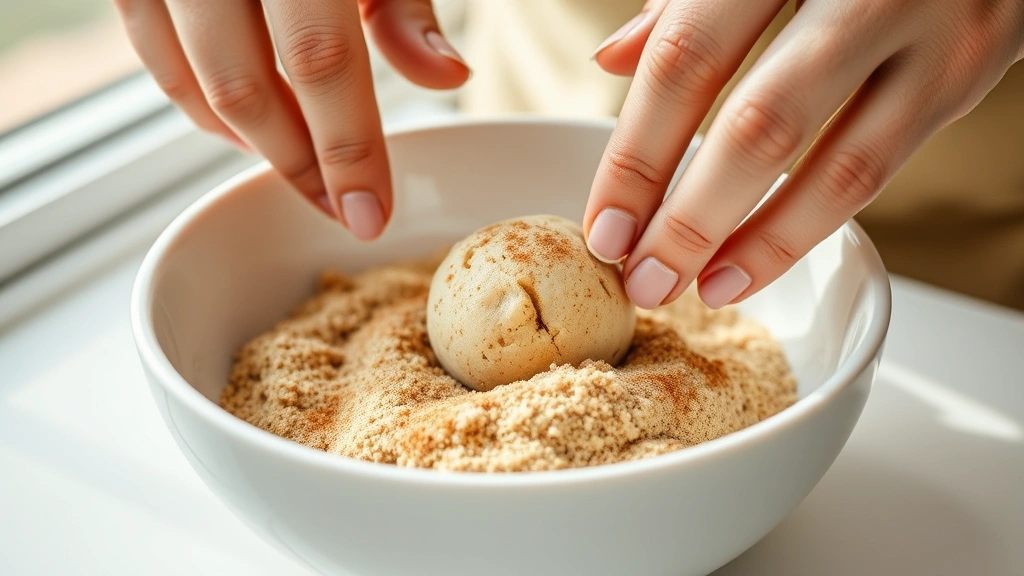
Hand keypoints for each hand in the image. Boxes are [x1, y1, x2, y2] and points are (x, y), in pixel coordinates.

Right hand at [115, 0, 469, 239]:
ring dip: (246, 141)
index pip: (322, 62)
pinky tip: (245, 123)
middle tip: (338, 208)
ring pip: (190, 79)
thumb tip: (448, 78)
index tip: (369, 217)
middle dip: (297, 165)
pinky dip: (197, 101)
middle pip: (247, 87)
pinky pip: (151, 51)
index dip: (347, 151)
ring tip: (300, 168)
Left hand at [584, 0, 1023, 308]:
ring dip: (760, 243)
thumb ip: (689, 2)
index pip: (686, 61)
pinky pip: (884, 166)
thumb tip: (613, 61)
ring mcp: (932, 28)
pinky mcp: (972, 68)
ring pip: (838, 166)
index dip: (638, 158)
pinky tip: (762, 257)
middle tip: (645, 279)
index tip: (605, 229)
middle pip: (759, 126)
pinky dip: (814, 223)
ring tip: (704, 287)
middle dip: (692, 220)